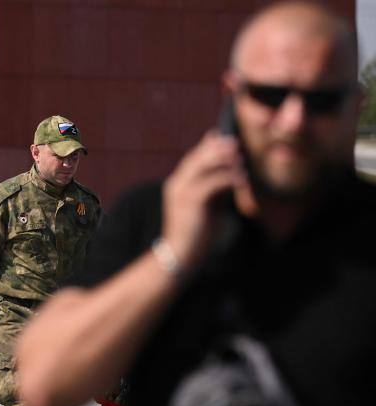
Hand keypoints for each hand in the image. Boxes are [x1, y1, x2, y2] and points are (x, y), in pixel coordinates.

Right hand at [162, 130, 246, 270]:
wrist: (181, 254)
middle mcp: (176, 183)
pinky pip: (211, 182)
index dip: (210, 146)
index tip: (227, 138)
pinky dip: (228, 177)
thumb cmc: (197, 232)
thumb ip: (215, 187)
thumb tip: (230, 170)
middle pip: (196, 156)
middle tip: (236, 142)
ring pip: (202, 165)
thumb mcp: (208, 205)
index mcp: (178, 183)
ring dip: (223, 159)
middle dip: (217, 147)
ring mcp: (181, 191)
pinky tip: (241, 179)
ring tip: (241, 158)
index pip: (193, 157)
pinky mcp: (190, 201)